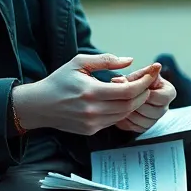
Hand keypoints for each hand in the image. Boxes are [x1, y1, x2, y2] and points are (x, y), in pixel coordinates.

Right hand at [11, 54, 156, 136]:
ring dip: (135, 103)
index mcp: (90, 92)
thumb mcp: (79, 62)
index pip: (127, 91)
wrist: (39, 105)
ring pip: (124, 114)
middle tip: (148, 82)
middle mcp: (92, 110)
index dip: (143, 83)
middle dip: (143, 93)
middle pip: (130, 105)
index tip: (151, 74)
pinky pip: (114, 121)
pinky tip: (123, 101)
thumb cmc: (60, 80)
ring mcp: (92, 123)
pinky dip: (123, 111)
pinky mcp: (91, 130)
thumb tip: (129, 60)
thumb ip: (106, 60)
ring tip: (137, 90)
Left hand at [110, 68, 175, 132]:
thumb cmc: (137, 80)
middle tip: (120, 96)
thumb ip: (144, 73)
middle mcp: (165, 108)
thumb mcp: (140, 74)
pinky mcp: (144, 128)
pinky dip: (124, 120)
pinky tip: (118, 111)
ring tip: (119, 103)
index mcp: (169, 93)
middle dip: (134, 103)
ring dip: (128, 112)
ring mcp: (155, 120)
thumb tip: (157, 66)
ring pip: (141, 121)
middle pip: (149, 111)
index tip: (130, 87)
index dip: (142, 93)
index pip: (157, 97)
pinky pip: (134, 127)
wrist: (131, 91)